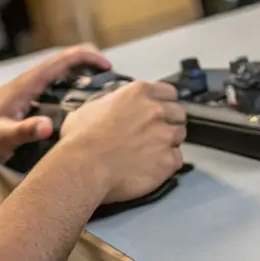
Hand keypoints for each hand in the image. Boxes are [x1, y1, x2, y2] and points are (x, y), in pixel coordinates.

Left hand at [0, 45, 110, 160]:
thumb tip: (49, 126)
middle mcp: (33, 79)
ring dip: (85, 75)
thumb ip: (24, 131)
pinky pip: (58, 85)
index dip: (88, 58)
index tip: (108, 66)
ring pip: (64, 72)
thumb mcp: (2, 136)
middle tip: (114, 83)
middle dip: (93, 64)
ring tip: (105, 96)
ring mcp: (32, 86)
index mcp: (30, 82)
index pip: (64, 59)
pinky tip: (83, 108)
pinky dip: (75, 87)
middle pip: (68, 61)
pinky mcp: (31, 96)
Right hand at [59, 79, 185, 202]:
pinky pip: (176, 160)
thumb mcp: (91, 107)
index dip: (164, 103)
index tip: (158, 112)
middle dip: (169, 123)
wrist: (82, 168)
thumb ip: (111, 102)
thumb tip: (112, 106)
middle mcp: (156, 110)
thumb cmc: (80, 139)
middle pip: (178, 114)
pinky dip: (167, 164)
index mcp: (139, 92)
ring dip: (169, 143)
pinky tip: (151, 167)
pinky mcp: (168, 160)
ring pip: (179, 136)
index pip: (169, 92)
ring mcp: (165, 135)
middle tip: (154, 134)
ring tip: (151, 152)